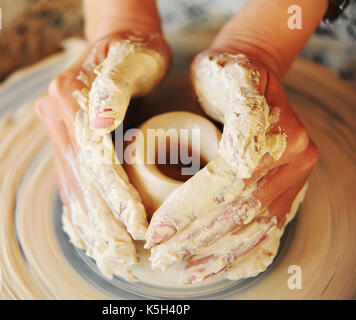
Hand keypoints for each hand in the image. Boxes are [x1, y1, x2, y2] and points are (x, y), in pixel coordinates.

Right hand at [35, 31, 170, 279]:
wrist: (119, 40)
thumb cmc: (136, 50)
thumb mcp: (133, 60)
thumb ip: (114, 88)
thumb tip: (99, 126)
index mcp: (69, 96)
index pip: (93, 158)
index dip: (115, 195)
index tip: (137, 225)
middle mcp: (55, 114)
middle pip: (80, 177)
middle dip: (104, 218)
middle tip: (125, 252)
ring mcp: (57, 128)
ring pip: (72, 184)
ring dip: (91, 222)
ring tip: (110, 253)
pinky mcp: (66, 139)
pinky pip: (69, 180)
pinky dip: (81, 210)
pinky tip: (91, 233)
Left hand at [144, 51, 318, 282]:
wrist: (255, 72)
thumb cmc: (226, 74)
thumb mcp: (222, 77)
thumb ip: (227, 113)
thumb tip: (232, 164)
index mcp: (277, 130)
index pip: (228, 181)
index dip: (190, 210)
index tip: (157, 231)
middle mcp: (295, 157)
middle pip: (241, 209)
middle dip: (198, 237)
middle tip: (163, 256)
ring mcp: (296, 176)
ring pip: (256, 226)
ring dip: (219, 254)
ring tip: (189, 271)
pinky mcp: (290, 189)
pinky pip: (272, 228)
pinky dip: (248, 253)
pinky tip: (225, 268)